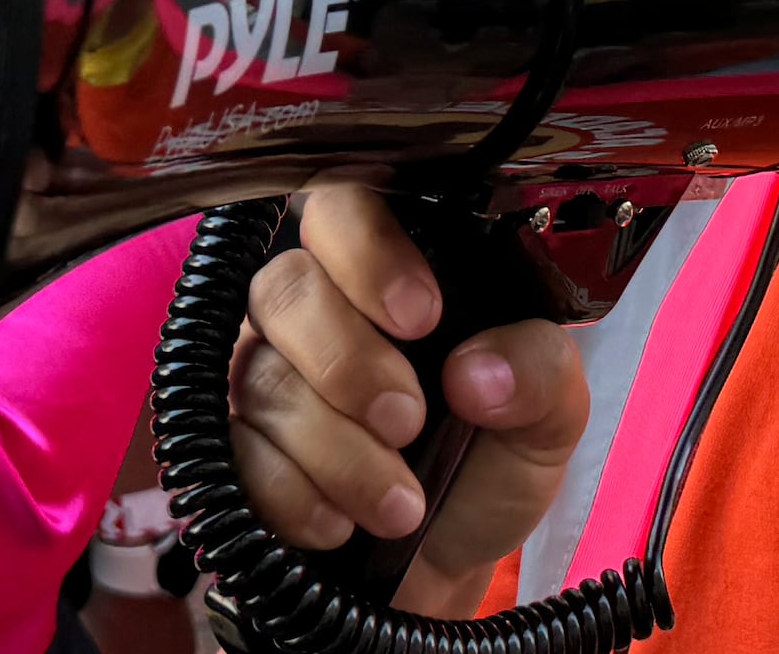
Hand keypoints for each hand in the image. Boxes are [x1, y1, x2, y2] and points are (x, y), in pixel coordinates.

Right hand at [229, 187, 589, 607]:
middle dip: (349, 361)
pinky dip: (295, 497)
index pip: (345, 205)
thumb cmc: (486, 470)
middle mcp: (313, 310)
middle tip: (409, 421)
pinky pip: (235, 453)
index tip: (423, 319)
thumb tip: (475, 371)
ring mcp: (262, 375)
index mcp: (387, 274)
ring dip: (338, 451)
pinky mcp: (231, 447)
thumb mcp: (547, 419)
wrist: (444, 573)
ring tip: (401, 505)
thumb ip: (539, 373)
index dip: (369, 252)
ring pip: (261, 377)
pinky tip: (340, 525)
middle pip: (285, 286)